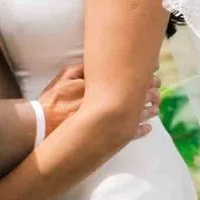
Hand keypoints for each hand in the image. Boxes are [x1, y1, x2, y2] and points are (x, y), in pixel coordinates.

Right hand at [38, 62, 156, 141]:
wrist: (43, 128)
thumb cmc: (51, 103)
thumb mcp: (61, 80)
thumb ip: (78, 70)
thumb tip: (93, 63)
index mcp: (98, 86)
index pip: (126, 76)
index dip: (141, 73)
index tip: (151, 69)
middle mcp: (106, 102)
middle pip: (136, 94)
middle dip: (149, 89)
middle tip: (157, 84)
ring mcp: (108, 121)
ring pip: (137, 113)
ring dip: (149, 107)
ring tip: (156, 104)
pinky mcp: (107, 136)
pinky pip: (130, 133)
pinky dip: (141, 130)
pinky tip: (149, 126)